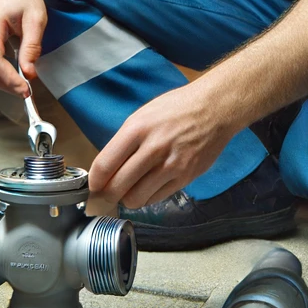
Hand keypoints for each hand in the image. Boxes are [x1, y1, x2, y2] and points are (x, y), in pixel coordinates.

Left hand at [88, 83, 235, 207]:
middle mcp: (153, 148)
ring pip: (136, 199)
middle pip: (117, 187)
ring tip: (130, 190)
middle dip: (107, 196)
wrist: (214, 109)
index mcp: (137, 129)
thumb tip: (106, 170)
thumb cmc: (176, 109)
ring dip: (128, 199)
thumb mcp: (142, 116)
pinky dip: (148, 197)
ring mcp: (171, 165)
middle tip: (106, 196)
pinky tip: (148, 187)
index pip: (104, 165)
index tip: (92, 187)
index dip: (94, 182)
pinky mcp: (185, 177)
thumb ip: (123, 142)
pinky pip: (157, 198)